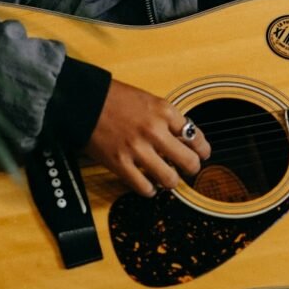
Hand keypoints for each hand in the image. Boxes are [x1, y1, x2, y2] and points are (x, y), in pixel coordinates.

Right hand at [84, 80, 210, 196]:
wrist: (86, 101)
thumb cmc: (116, 98)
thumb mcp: (151, 101)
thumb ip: (168, 119)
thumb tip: (186, 137)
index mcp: (164, 111)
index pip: (195, 136)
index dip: (203, 149)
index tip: (202, 154)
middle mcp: (154, 130)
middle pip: (189, 161)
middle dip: (192, 168)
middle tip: (189, 169)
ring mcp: (137, 149)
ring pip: (170, 179)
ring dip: (172, 181)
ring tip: (169, 178)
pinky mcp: (120, 163)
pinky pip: (144, 187)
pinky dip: (150, 190)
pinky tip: (150, 185)